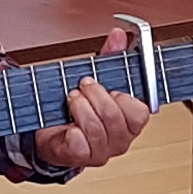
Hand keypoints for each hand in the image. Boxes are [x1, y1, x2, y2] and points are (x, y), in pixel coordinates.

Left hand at [32, 25, 158, 171]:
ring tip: (72, 98)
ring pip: (96, 129)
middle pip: (114, 118)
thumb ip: (111, 57)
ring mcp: (101, 152)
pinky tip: (68, 124)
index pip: (140, 114)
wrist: (53, 132)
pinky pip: (80, 144)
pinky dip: (71, 130)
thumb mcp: (98, 79)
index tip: (110, 88)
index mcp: (130, 122)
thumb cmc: (80, 108)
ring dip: (80, 107)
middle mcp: (119, 140)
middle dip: (95, 95)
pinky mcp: (80, 158)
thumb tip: (118, 35)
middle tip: (83, 85)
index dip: (123, 98)